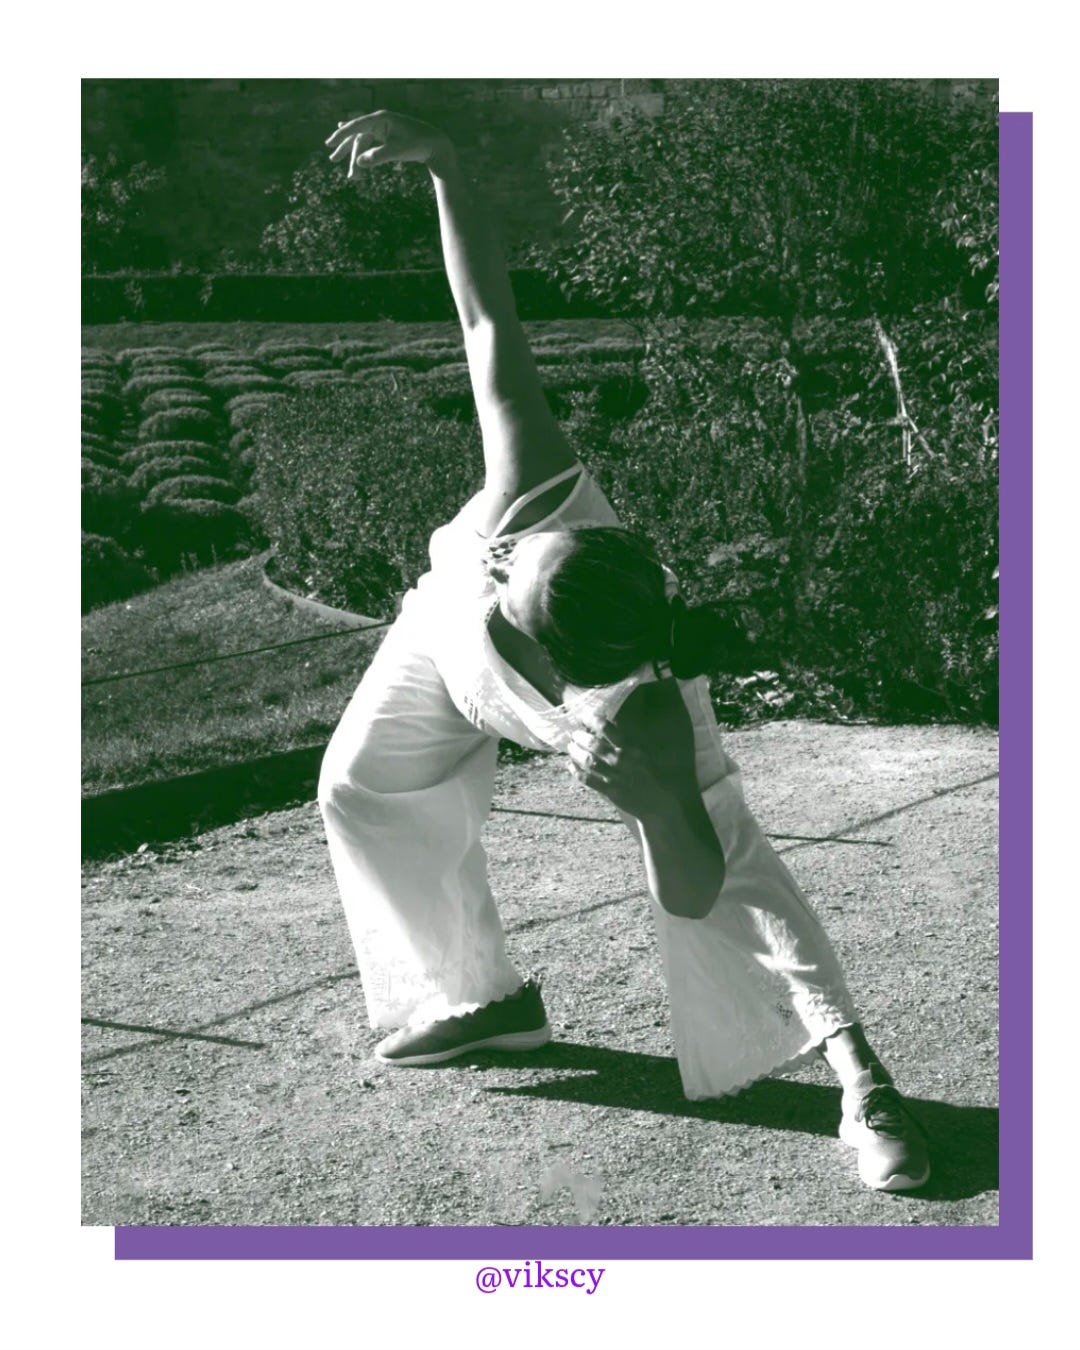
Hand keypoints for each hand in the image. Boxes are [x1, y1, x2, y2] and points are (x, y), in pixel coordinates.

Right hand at [325, 110, 454, 177]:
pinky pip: (370, 143)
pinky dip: (362, 151)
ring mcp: (384, 129)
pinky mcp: (387, 136)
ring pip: (363, 143)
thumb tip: (358, 162)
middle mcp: (380, 121)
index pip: (356, 126)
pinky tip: (354, 152)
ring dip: (356, 158)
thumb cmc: (418, 145)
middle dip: (346, 150)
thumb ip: (377, 157)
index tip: (329, 143)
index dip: (341, 135)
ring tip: (350, 175)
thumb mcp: (397, 152)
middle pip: (358, 136)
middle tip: (333, 160)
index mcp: (382, 119)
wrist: (436, 144)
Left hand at [567, 692, 696, 819]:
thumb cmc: (652, 775)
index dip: (592, 720)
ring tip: (570, 746)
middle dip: (580, 737)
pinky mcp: (610, 792)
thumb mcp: (644, 753)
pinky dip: (577, 772)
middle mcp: (623, 761)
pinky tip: (571, 766)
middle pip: (595, 745)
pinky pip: (588, 780)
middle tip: (573, 733)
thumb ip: (627, 741)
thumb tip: (609, 724)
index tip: (583, 715)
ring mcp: (616, 777)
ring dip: (576, 752)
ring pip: (589, 762)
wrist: (659, 804)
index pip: (608, 729)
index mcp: (632, 749)